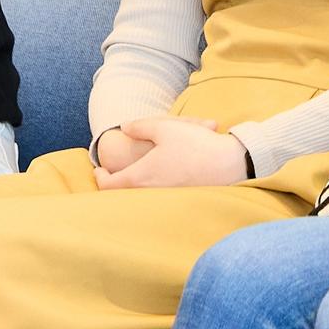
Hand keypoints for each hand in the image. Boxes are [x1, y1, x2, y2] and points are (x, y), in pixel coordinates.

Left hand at [92, 116, 243, 189]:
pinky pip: (157, 198)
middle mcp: (149, 193)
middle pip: (123, 195)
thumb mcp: (165, 128)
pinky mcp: (179, 201)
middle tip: (112, 174)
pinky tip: (160, 178)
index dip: (100, 177)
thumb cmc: (195, 145)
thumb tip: (125, 127)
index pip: (109, 185)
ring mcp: (165, 200)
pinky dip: (151, 190)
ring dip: (134, 187)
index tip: (99, 169)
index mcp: (140, 177)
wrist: (229, 165)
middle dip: (116, 184)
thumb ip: (140, 127)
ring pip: (140, 197)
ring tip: (135, 175)